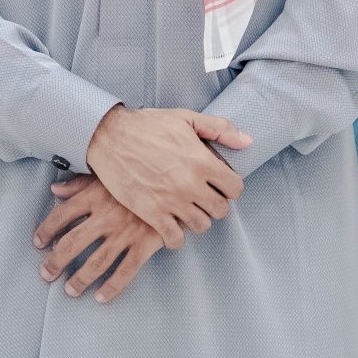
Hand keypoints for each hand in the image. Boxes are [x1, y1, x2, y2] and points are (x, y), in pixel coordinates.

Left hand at [33, 176, 166, 301]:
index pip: (61, 215)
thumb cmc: (139, 176)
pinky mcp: (145, 244)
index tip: (39, 242)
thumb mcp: (108, 174)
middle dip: (55, 262)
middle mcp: (106, 216)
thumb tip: (55, 190)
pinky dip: (112, 286)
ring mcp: (125, 232)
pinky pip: (126, 271)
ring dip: (80, 279)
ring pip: (96, 262)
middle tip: (47, 274)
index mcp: (94, 196)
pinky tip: (101, 297)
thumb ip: (79, 184)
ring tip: (70, 290)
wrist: (176, 180)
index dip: (46, 230)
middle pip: (71, 243)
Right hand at [84, 106, 249, 248]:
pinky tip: (171, 225)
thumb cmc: (148, 126)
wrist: (109, 137)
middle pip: (220, 210)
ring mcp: (171, 202)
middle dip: (215, 204)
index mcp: (202, 162)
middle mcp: (190, 185)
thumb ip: (220, 129)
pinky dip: (176, 237)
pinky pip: (174, 239)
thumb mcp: (186, 118)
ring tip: (188, 209)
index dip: (230, 187)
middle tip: (203, 197)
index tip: (220, 185)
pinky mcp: (151, 213)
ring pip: (201, 226)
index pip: (235, 189)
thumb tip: (248, 142)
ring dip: (197, 219)